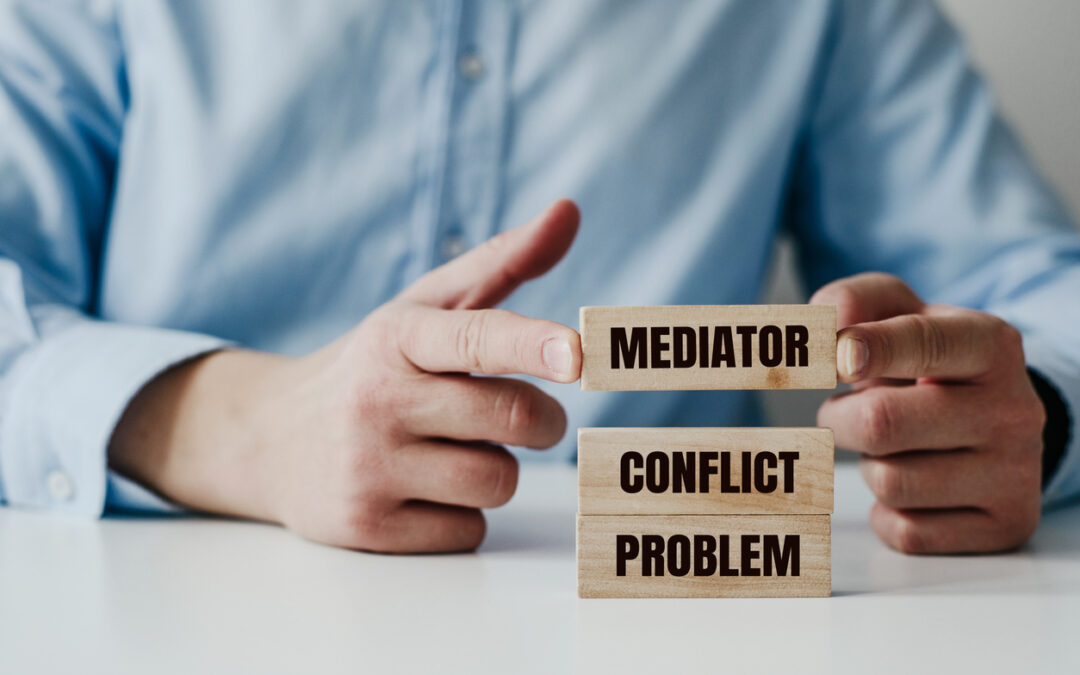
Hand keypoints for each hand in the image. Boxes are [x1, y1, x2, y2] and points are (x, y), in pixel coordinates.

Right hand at [109, 200, 582, 552]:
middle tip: (525, 415)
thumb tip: (570, 211)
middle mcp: (377, 399)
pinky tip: (422, 491)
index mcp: (397, 336)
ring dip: (496, 469)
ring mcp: (367, 468)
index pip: (475, 338)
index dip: (532, 345)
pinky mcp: (366, 528)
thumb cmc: (372, 367)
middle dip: (540, 421)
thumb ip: (502, 263)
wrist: (268, 439)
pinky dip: (463, 514)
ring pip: (497, 481)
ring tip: (453, 451)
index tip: (577, 354)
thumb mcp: (422, 310)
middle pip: (511, 419)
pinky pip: (468, 531)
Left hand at [811, 273, 1045, 553]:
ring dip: (868, 466)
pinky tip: (913, 487)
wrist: (994, 419)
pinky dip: (887, 512)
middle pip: (882, 423)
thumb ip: (856, 301)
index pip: (924, 343)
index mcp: (990, 344)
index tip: (839, 357)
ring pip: (889, 483)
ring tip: (893, 447)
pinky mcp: (1005, 526)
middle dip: (841, 419)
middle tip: (846, 412)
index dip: (872, 349)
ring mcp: (1015, 473)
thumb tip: (828, 325)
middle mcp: (1013, 409)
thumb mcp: (901, 314)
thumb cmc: (928, 363)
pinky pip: (904, 531)